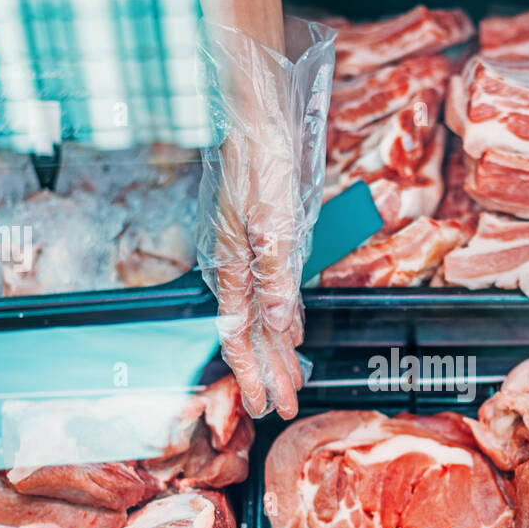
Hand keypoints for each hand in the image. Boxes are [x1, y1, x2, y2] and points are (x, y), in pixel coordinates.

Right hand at [207, 131, 306, 416]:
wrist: (258, 120)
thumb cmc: (261, 165)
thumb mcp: (273, 224)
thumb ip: (275, 277)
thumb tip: (278, 324)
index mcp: (235, 268)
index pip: (240, 335)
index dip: (252, 374)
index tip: (264, 405)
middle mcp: (241, 268)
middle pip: (254, 334)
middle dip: (269, 373)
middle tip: (285, 407)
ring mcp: (253, 255)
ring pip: (266, 317)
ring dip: (278, 351)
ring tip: (291, 381)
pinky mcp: (269, 241)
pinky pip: (275, 292)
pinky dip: (285, 317)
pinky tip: (293, 332)